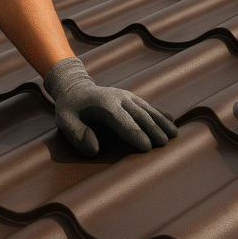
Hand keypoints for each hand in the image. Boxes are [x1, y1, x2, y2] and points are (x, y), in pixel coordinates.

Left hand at [43, 57, 177, 157]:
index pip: (121, 120)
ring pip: (147, 109)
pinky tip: (171, 121)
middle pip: (139, 115)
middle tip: (164, 144)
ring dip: (160, 122)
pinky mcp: (132, 99)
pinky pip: (148, 106)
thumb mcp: (64, 120)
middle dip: (152, 129)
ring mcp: (127, 97)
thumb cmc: (70, 109)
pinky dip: (160, 113)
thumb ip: (77, 134)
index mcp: (103, 104)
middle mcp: (119, 98)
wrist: (76, 88)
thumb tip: (94, 150)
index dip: (134, 133)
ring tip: (173, 135)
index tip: (146, 147)